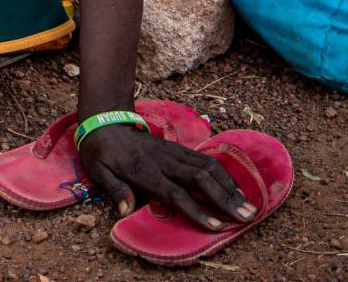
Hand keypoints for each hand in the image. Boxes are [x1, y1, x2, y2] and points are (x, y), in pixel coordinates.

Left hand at [79, 124, 255, 230]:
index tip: (215, 225)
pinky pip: (206, 160)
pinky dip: (224, 174)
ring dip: (231, 187)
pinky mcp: (179, 149)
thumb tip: (124, 211)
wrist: (106, 123)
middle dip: (226, 199)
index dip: (197, 210)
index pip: (175, 194)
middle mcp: (165, 162)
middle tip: (247, 217)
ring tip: (249, 205)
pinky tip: (237, 188)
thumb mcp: (97, 171)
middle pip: (201, 180)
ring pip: (209, 168)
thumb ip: (113, 189)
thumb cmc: (101, 153)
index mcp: (145, 172)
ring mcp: (174, 153)